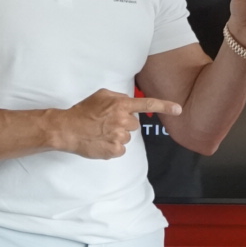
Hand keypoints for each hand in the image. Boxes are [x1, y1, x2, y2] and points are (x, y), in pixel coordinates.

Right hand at [51, 89, 182, 158]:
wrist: (67, 129)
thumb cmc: (83, 111)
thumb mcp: (101, 95)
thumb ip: (119, 98)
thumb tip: (129, 103)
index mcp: (121, 105)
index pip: (147, 104)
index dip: (165, 106)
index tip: (178, 109)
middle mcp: (122, 121)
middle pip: (134, 124)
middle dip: (124, 123)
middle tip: (107, 123)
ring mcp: (119, 137)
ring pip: (127, 137)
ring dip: (117, 135)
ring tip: (101, 132)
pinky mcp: (114, 151)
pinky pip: (121, 149)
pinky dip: (113, 147)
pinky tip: (101, 141)